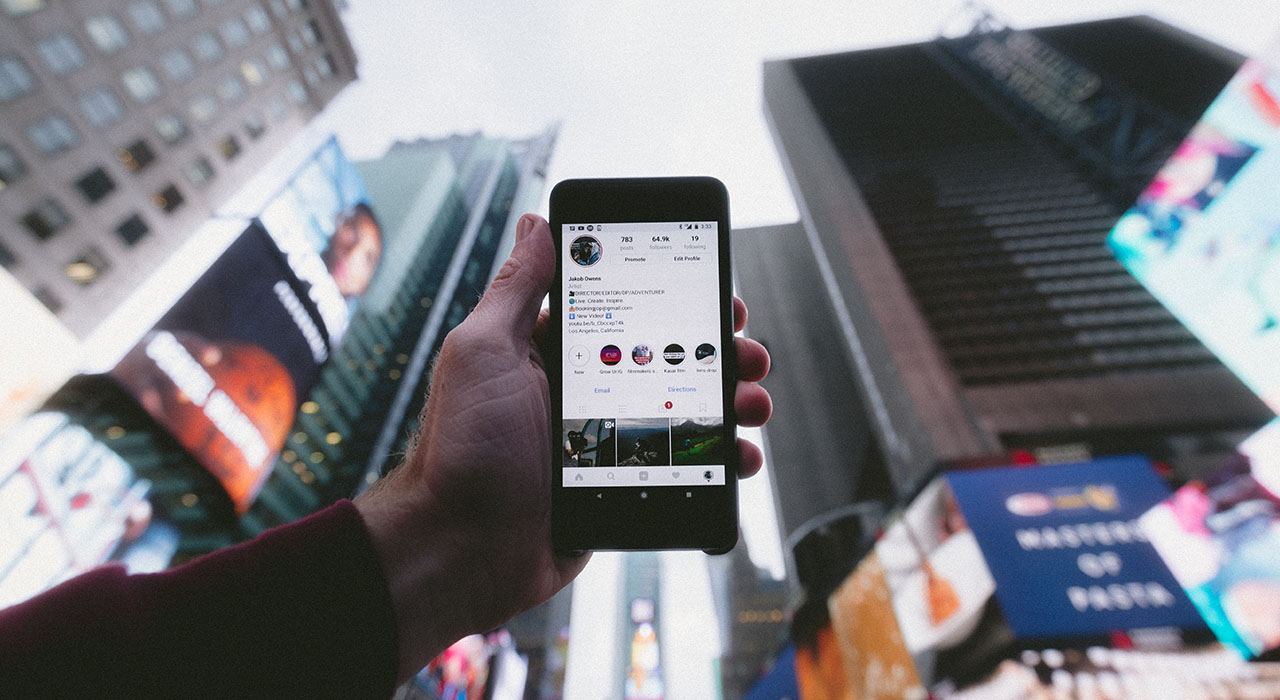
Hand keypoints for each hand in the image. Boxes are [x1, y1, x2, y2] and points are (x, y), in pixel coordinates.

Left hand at [356, 213, 771, 682]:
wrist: (462, 550)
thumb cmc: (463, 449)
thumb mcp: (484, 352)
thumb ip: (516, 289)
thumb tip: (536, 222)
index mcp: (554, 353)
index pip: (629, 311)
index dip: (678, 299)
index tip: (716, 292)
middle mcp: (586, 393)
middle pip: (670, 359)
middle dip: (719, 351)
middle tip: (748, 352)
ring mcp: (608, 442)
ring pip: (687, 412)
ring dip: (731, 402)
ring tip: (753, 404)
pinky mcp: (624, 487)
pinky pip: (684, 468)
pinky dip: (719, 462)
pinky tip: (740, 456)